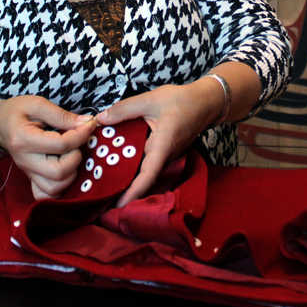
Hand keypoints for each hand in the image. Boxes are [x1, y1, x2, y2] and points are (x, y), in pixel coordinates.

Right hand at [0, 95, 97, 199]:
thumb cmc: (16, 112)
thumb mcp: (37, 104)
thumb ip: (62, 115)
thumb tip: (86, 123)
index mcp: (24, 140)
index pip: (60, 145)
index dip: (81, 135)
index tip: (89, 124)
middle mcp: (25, 161)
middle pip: (59, 172)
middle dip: (76, 157)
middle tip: (78, 142)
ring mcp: (28, 173)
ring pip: (54, 188)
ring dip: (71, 173)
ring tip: (72, 155)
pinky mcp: (32, 179)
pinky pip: (46, 195)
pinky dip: (60, 188)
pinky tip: (66, 171)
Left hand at [95, 79, 222, 206]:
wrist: (206, 102)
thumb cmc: (182, 101)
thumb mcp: (150, 100)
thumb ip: (124, 109)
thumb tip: (101, 119)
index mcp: (162, 147)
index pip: (147, 176)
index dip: (132, 193)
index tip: (117, 206)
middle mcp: (165, 156)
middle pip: (142, 177)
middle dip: (122, 187)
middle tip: (100, 193)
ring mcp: (165, 155)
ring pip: (144, 169)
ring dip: (126, 174)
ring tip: (102, 179)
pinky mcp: (164, 151)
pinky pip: (146, 160)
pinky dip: (132, 162)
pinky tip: (116, 157)